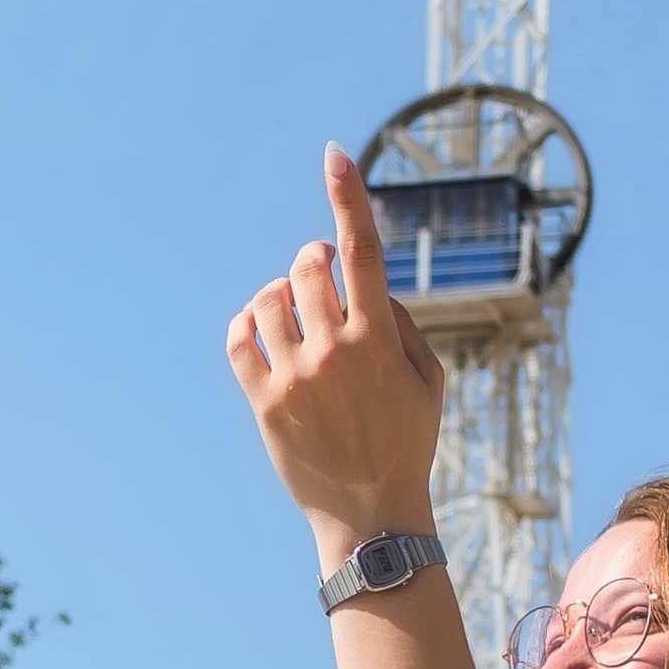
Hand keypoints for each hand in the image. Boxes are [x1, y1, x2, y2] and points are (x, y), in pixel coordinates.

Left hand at [223, 149, 446, 558]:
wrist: (372, 514)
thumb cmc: (406, 440)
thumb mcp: (429, 380)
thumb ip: (402, 323)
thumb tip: (362, 280)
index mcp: (382, 339)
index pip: (364, 251)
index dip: (348, 196)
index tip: (334, 155)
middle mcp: (337, 351)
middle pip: (307, 266)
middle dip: (311, 260)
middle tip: (320, 277)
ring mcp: (297, 376)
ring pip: (271, 297)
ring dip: (281, 292)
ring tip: (295, 312)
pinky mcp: (265, 401)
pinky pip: (239, 336)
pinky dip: (248, 322)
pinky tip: (263, 329)